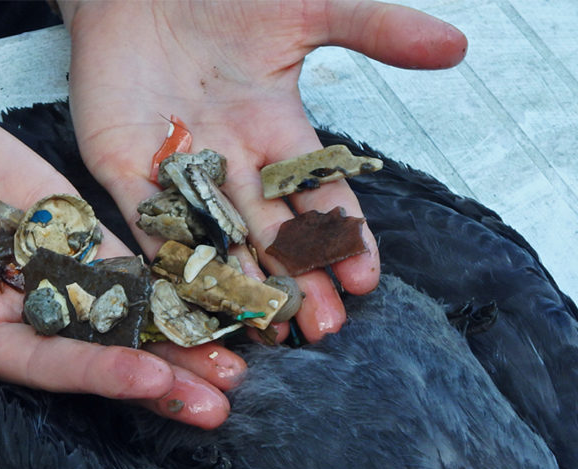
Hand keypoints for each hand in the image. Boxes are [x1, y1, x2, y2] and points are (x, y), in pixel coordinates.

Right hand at [0, 44, 243, 429]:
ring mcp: (46, 260)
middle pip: (99, 344)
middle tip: (220, 391)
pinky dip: (160, 263)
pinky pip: (115, 244)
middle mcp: (18, 304)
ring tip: (232, 346)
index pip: (47, 363)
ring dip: (174, 324)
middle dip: (160, 368)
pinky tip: (203, 281)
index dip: (99, 372)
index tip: (152, 379)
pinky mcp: (62, 218)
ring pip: (120, 299)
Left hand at [60, 0, 466, 339]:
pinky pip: (145, 218)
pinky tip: (187, 294)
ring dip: (241, 284)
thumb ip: (373, 29)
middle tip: (324, 328)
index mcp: (275, 131)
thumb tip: (455, 47)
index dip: (343, 238)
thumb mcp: (305, 10)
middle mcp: (232, 161)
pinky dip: (163, 255)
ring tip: (266, 328)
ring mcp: (178, 169)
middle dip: (299, 280)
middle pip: (272, 232)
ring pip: (215, 237)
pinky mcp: (123, 166)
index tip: (366, 280)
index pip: (318, 196)